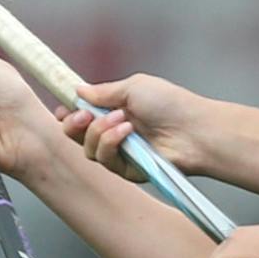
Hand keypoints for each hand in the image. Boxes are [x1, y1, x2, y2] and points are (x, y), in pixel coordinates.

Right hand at [58, 72, 207, 181]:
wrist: (195, 129)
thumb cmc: (170, 103)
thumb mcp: (133, 87)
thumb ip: (103, 92)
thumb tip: (77, 90)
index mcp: (115, 111)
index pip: (82, 116)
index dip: (69, 114)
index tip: (63, 109)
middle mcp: (115, 133)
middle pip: (77, 136)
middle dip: (74, 125)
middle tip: (83, 116)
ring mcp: (121, 153)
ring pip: (89, 150)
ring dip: (99, 132)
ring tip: (121, 119)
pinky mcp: (128, 170)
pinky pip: (106, 161)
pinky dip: (111, 143)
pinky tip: (127, 132)